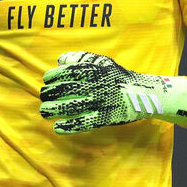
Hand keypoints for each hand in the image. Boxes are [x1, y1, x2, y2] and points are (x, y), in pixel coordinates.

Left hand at [39, 51, 186, 133]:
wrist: (143, 94)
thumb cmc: (118, 77)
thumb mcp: (103, 62)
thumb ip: (81, 59)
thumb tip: (59, 60)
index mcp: (96, 71)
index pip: (70, 71)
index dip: (55, 76)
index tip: (47, 79)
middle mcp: (97, 86)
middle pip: (68, 90)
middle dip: (51, 93)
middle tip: (43, 96)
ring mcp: (101, 103)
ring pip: (73, 107)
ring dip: (54, 110)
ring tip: (43, 111)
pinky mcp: (106, 118)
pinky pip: (85, 123)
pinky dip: (70, 127)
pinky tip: (57, 128)